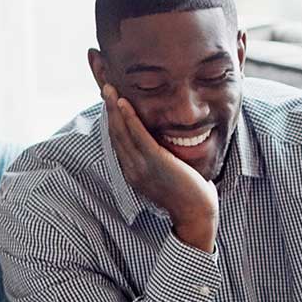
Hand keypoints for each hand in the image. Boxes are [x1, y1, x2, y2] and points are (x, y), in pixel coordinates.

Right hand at [102, 84, 218, 250]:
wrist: (197, 213)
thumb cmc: (187, 195)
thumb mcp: (166, 175)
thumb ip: (159, 160)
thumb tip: (162, 145)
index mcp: (133, 172)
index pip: (118, 142)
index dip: (112, 121)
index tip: (110, 103)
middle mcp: (131, 169)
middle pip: (115, 134)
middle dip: (108, 110)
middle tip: (104, 88)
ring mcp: (141, 166)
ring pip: (122, 132)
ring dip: (114, 108)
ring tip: (109, 89)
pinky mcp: (154, 162)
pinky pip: (138, 136)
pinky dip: (129, 118)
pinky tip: (123, 103)